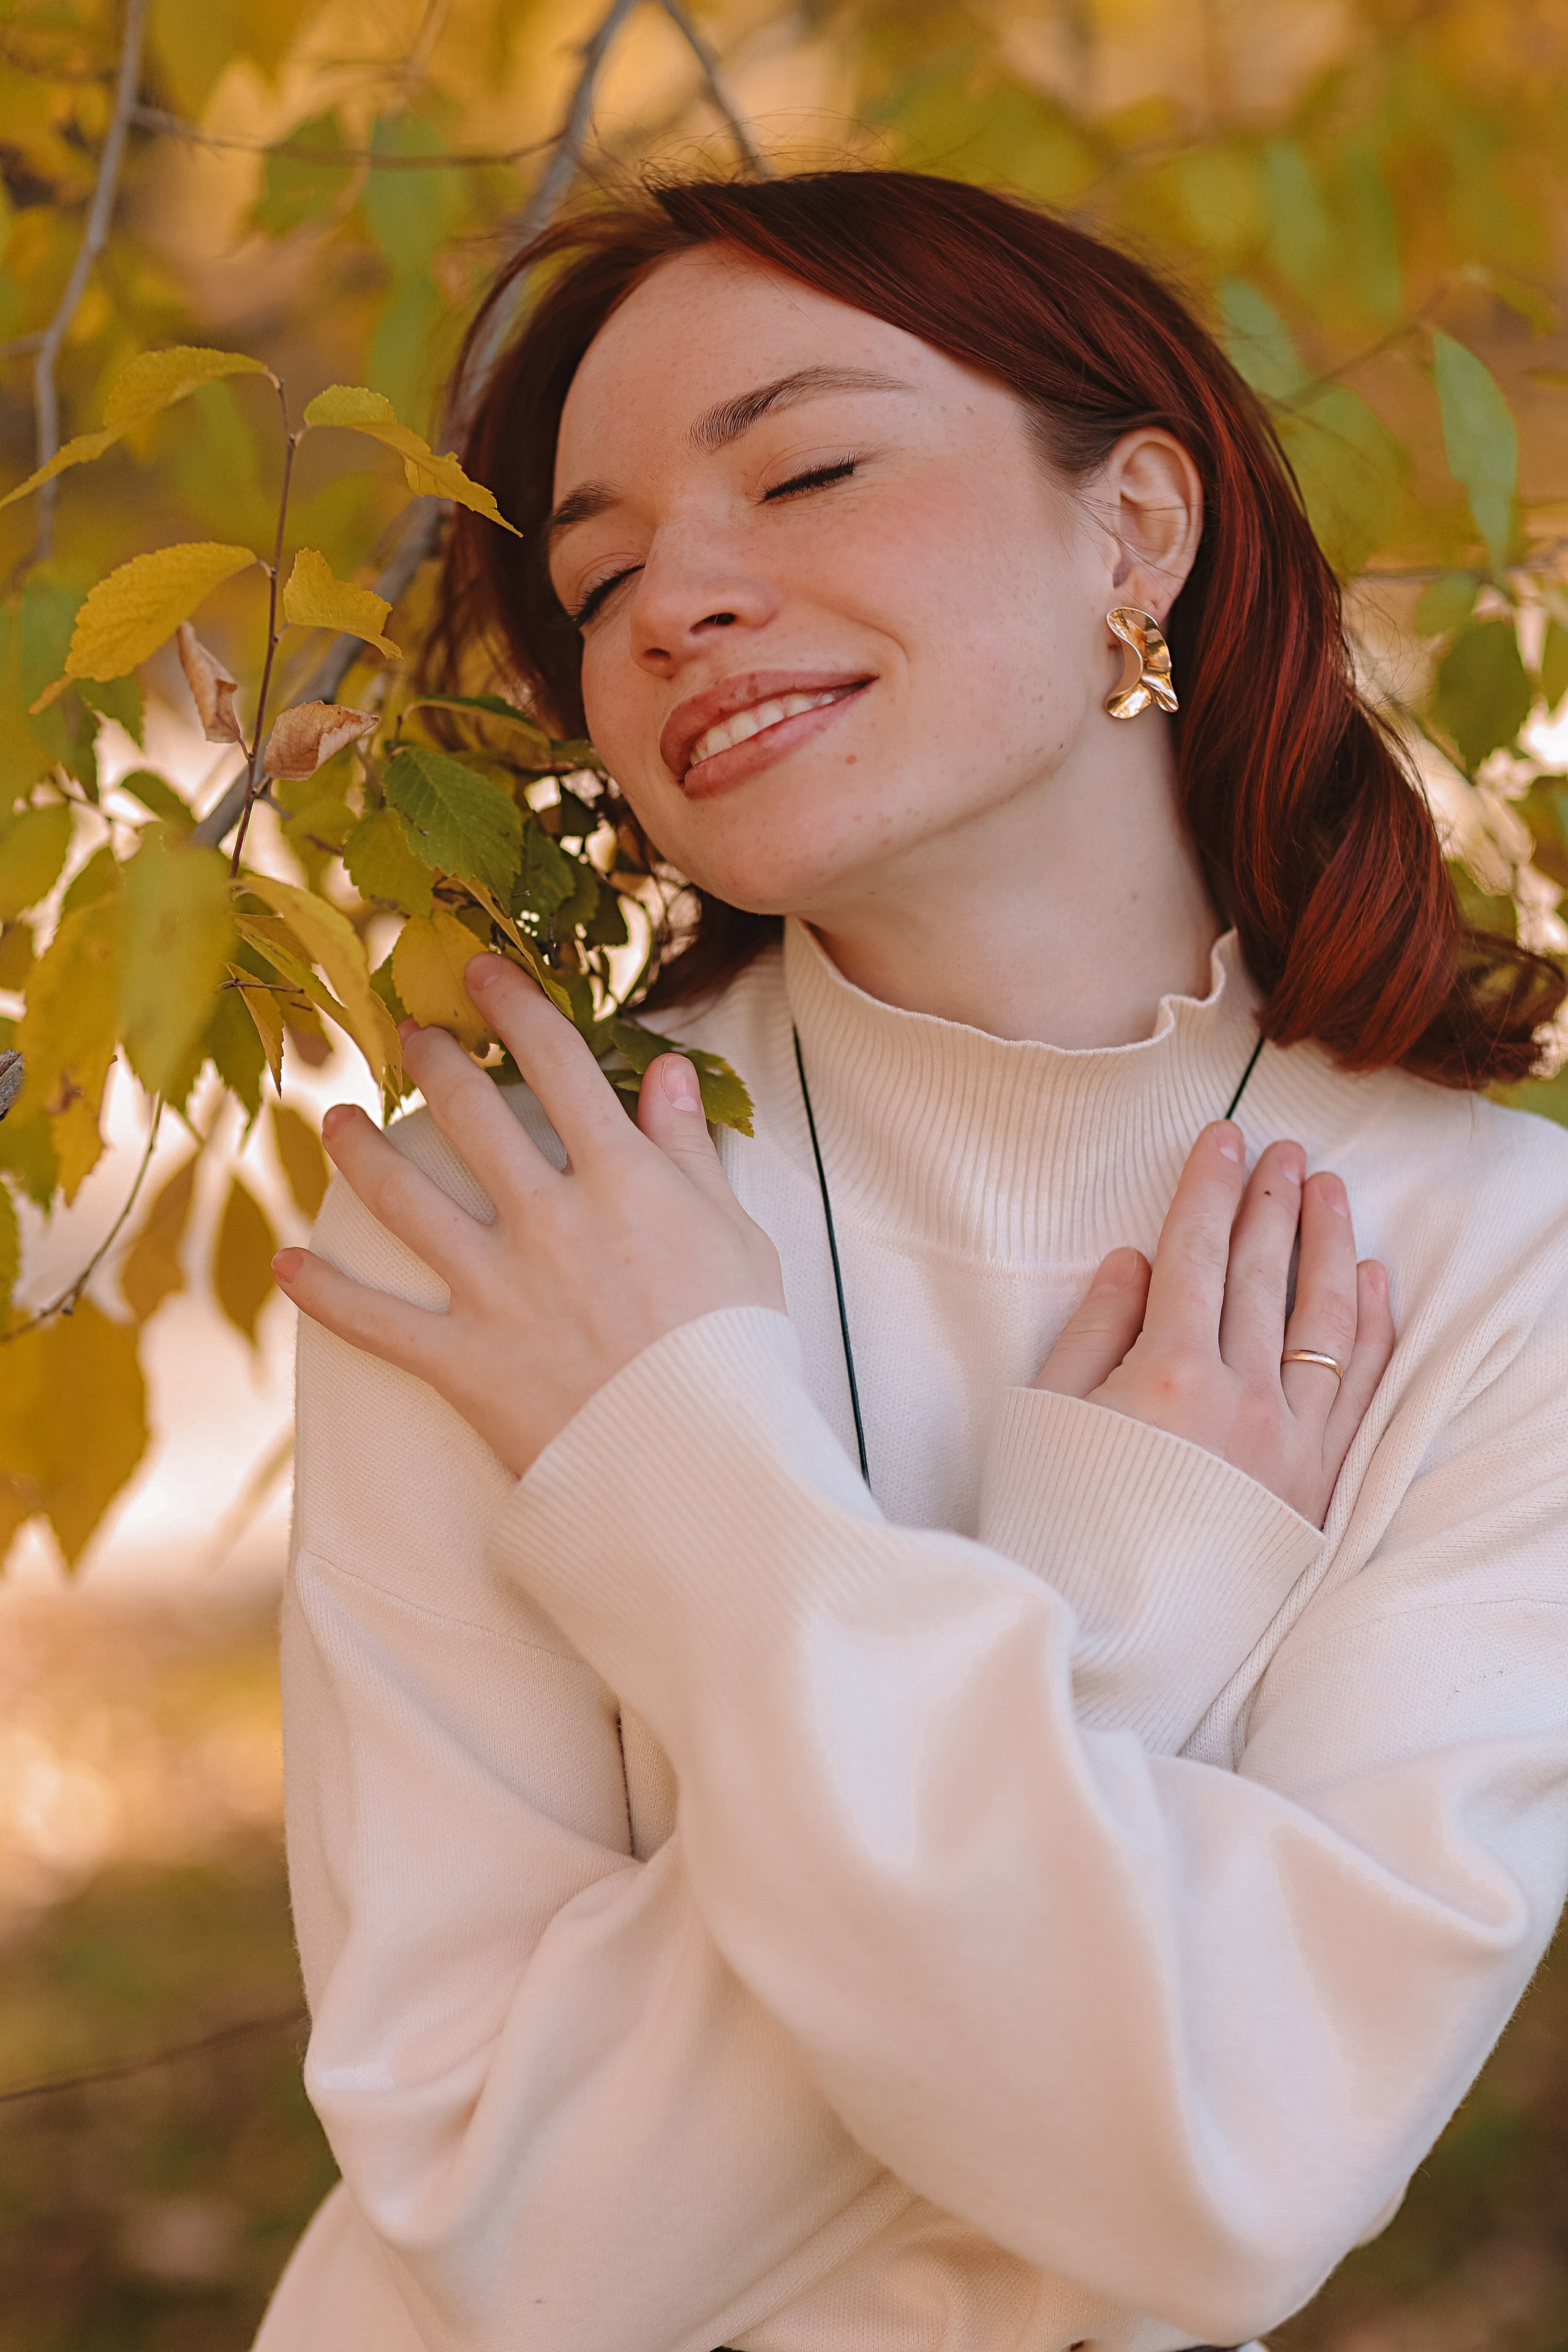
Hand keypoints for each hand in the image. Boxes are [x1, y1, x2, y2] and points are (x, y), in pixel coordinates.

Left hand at [270, 955, 784, 1476]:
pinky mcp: (464, 1361)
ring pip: (405, 1198)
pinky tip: (288, 1265)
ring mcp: (498, 1290)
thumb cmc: (739, 1352)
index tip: (484, 972)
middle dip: (433, 1061)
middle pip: (470, 1115)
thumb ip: (689, 1152)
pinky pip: (375, 1322)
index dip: (515, 1007)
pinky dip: (325, 1295)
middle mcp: (549, 1220)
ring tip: (334, 1120)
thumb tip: (664, 1072)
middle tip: (409, 1034)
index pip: (560, 1064)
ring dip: (360, 1151)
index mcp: (623, 1181)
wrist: (705, 1468)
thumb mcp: (737, 1238)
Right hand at [1034, 1123, 1392, 1525]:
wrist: (1109, 1644)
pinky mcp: (1317, 1487)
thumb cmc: (1055, 1526)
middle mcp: (1241, 1400)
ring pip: (1325, 1323)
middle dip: (1272, 1203)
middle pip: (1263, 1277)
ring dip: (1330, 1248)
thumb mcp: (1046, 1416)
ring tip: (1331, 1194)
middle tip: (1284, 1150)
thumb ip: (1094, 1330)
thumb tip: (1136, 1261)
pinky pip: (1361, 1390)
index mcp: (1167, 1373)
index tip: (1224, 1138)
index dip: (1209, 1189)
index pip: (1196, 1254)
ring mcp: (1289, 1444)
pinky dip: (1372, 1329)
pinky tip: (1371, 1282)